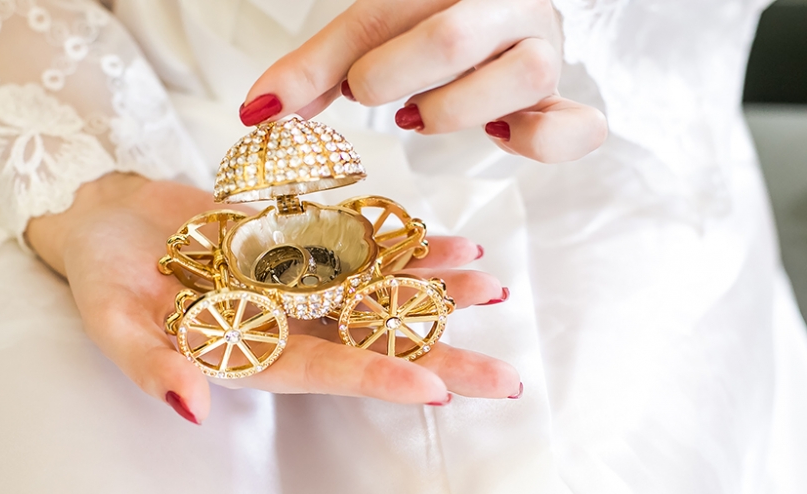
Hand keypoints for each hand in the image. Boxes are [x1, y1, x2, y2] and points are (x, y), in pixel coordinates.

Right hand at [27, 173, 521, 424]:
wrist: (103, 224)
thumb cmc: (98, 280)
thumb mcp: (110, 322)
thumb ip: (151, 365)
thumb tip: (192, 410)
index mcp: (246, 351)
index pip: (319, 372)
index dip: (372, 379)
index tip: (432, 390)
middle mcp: (284, 323)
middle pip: (368, 343)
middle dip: (435, 357)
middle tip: (504, 379)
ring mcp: (297, 281)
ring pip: (376, 291)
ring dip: (434, 293)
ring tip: (493, 290)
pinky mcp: (298, 240)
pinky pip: (361, 242)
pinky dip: (404, 243)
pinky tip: (454, 246)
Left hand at [239, 0, 606, 162]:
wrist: (497, 10)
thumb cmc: (427, 21)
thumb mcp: (370, 32)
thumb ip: (315, 69)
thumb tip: (257, 115)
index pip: (379, 16)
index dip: (325, 65)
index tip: (277, 107)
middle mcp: (511, 4)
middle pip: (453, 39)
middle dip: (390, 78)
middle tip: (371, 93)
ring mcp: (543, 50)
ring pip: (518, 79)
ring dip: (453, 110)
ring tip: (422, 113)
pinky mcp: (561, 100)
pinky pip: (575, 127)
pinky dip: (538, 141)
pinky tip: (499, 136)